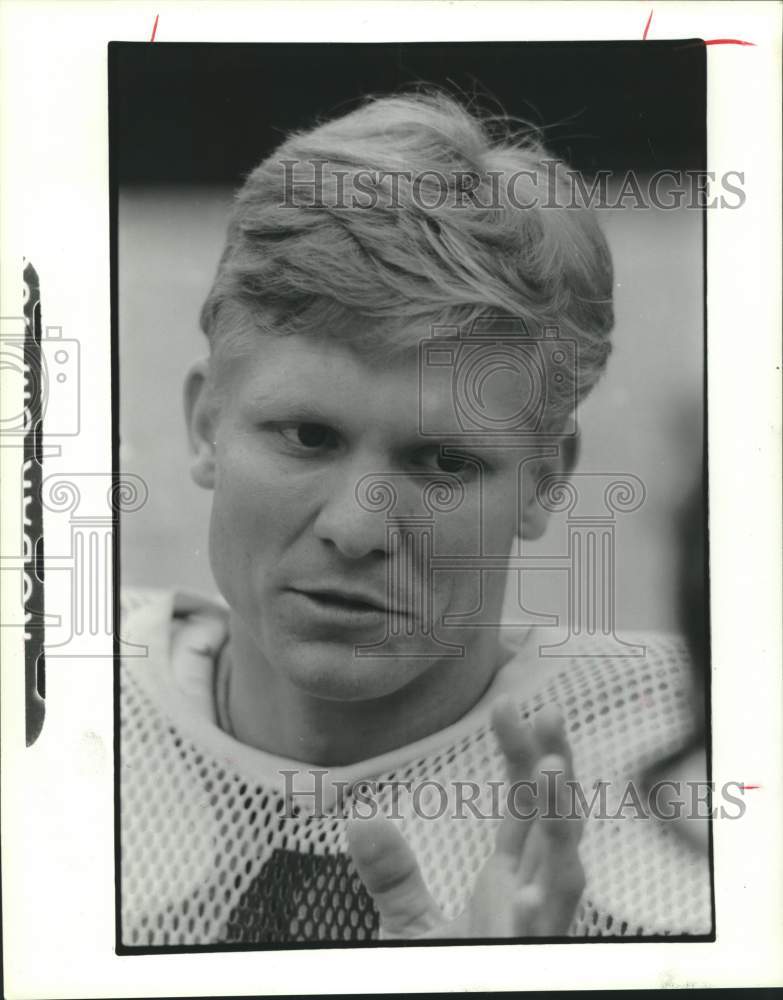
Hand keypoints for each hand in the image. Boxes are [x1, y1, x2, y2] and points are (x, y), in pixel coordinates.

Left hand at [346, 699, 584, 938]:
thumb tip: (360, 819)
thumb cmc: (439, 978)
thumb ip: (392, 876)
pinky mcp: (531, 962)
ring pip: (568, 870)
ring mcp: (539, 932)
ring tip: (553, 771)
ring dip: (564, 820)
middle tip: (550, 712)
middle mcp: (533, 898)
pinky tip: (532, 893)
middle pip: (555, 822)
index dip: (521, 753)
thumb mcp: (407, 927)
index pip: (524, 805)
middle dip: (557, 766)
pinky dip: (547, 912)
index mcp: (508, 882)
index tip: (509, 704)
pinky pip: (548, 936)